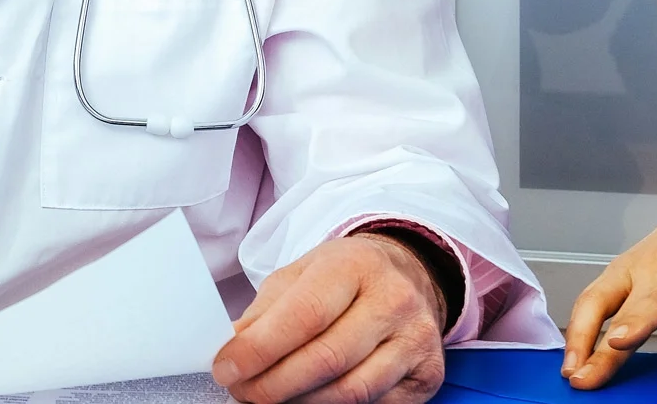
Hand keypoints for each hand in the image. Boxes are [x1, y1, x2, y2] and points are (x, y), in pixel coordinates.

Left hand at [211, 234, 447, 403]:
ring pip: (351, 390)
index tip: (226, 368)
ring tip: (270, 396)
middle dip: (274, 384)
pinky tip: (311, 397)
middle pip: (326, 358)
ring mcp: (416, 338)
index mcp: (354, 265)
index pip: (304, 315)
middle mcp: (393, 300)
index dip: (260, 348)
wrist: (407, 276)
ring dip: (301, 402)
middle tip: (243, 391)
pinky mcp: (429, 373)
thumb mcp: (300, 276)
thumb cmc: (344, 277)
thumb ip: (265, 312)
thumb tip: (232, 351)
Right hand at [561, 183, 656, 388]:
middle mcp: (644, 272)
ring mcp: (627, 270)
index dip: (633, 324)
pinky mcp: (620, 273)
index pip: (652, 303)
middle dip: (587, 342)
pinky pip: (592, 300)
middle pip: (605, 306)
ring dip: (575, 336)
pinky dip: (579, 325)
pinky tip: (577, 350)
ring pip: (589, 302)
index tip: (616, 343)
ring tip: (570, 372)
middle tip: (578, 378)